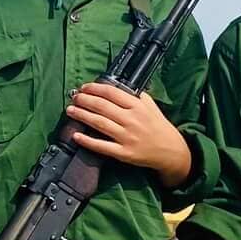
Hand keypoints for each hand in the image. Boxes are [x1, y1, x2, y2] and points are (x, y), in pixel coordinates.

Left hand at [66, 82, 191, 183]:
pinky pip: (102, 146)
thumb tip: (117, 86)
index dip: (94, 88)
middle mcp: (131, 120)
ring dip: (82, 115)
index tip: (84, 87)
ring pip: (99, 123)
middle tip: (73, 98)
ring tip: (70, 110)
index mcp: (137, 106)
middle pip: (102, 106)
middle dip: (84, 100)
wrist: (170, 151)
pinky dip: (87, 141)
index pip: (111, 93)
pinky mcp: (124, 153)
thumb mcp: (151, 106)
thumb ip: (136, 95)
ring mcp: (127, 137)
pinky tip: (76, 135)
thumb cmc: (158, 126)